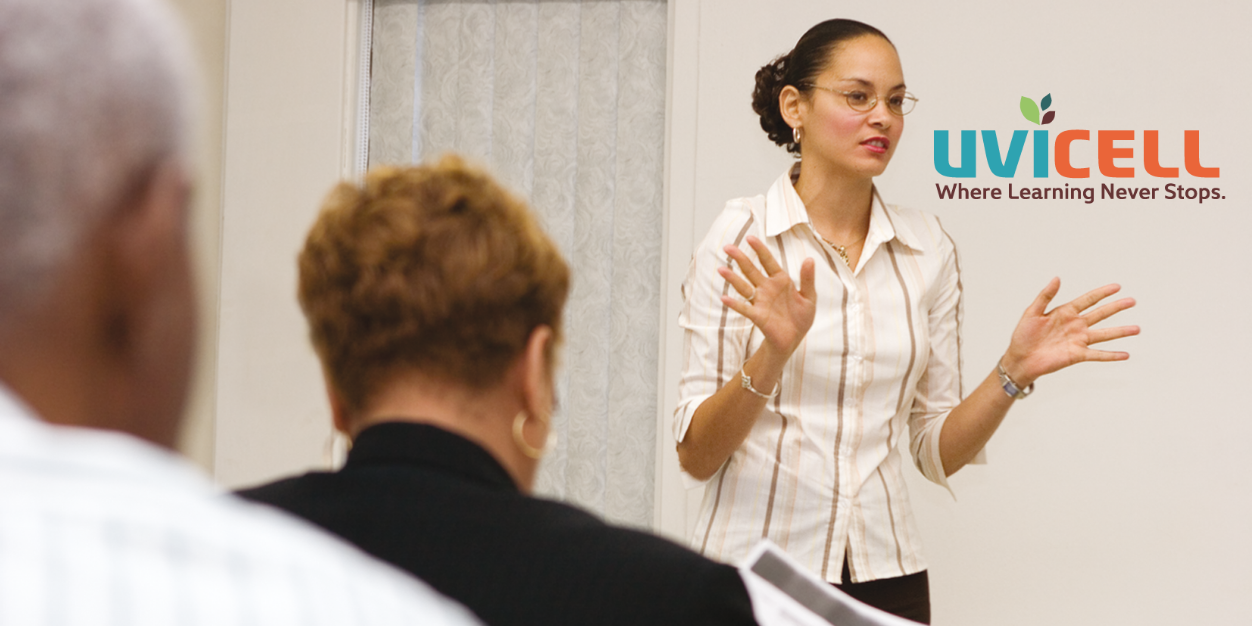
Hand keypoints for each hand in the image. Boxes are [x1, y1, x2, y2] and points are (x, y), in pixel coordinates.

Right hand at [718, 236, 816, 356]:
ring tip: (721, 269)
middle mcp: (767, 288)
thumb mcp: (809, 297)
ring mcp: (760, 302)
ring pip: (744, 287)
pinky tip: (724, 298)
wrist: (795, 339)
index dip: (759, 250)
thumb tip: (809, 259)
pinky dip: (734, 304)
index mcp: (780, 281)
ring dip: (732, 279)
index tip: (750, 238)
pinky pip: (744, 308)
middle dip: (740, 258)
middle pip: (751, 270)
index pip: (768, 261)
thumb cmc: (801, 317)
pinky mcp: (758, 316)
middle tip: (727, 247)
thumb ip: (808, 279)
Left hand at [1002, 278, 1139, 385]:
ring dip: (1120, 331)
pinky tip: (1125, 355)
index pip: (1088, 300)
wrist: (1020, 358)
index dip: (1102, 293)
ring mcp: (1078, 340)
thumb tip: (1057, 278)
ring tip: (1137, 329)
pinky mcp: (1077, 355)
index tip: (1117, 287)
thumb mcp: (1032, 312)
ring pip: (1104, 334)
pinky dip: (1111, 355)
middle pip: (1100, 314)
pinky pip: (1098, 355)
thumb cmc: (1023, 335)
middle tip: (1133, 301)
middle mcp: (1075, 325)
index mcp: (1065, 312)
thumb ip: (1045, 296)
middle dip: (1116, 307)